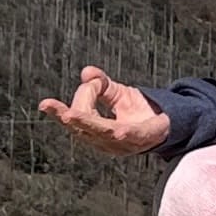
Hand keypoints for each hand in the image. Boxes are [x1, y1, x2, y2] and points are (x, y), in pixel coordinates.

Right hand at [39, 67, 169, 156]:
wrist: (170, 120)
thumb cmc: (138, 110)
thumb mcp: (116, 93)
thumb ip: (100, 84)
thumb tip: (86, 72)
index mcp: (96, 133)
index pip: (74, 123)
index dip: (59, 114)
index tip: (44, 104)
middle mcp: (107, 142)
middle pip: (85, 129)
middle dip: (73, 119)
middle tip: (61, 111)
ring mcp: (125, 144)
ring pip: (104, 132)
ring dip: (90, 124)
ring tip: (74, 115)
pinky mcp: (144, 138)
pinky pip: (132, 136)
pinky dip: (123, 134)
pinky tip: (117, 132)